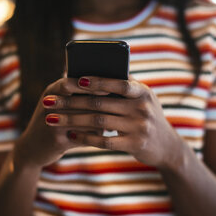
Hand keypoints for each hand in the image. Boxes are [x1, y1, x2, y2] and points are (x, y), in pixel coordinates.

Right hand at [14, 77, 108, 169]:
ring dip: (101, 121)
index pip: (70, 82)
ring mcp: (52, 124)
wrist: (31, 149)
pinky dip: (96, 135)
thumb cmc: (51, 122)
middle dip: (101, 103)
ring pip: (84, 120)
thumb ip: (74, 93)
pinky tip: (106, 134)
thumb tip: (106, 86)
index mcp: (50, 91)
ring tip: (116, 120)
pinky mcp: (57, 142)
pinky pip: (83, 137)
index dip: (91, 84)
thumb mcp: (56, 104)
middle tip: (119, 104)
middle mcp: (50, 105)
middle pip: (80, 102)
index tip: (109, 85)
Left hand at [42, 76, 181, 167]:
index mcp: (143, 92)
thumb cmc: (147, 116)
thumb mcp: (143, 98)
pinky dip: (85, 138)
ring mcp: (139, 128)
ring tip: (51, 119)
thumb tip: (98, 69)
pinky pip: (105, 142)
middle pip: (100, 103)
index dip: (96, 81)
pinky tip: (70, 136)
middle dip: (70, 102)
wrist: (167, 146)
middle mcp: (142, 108)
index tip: (72, 80)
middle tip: (48, 101)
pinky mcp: (134, 145)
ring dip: (71, 120)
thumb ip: (125, 86)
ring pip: (98, 122)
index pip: (118, 83)